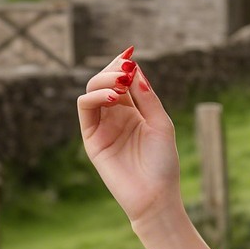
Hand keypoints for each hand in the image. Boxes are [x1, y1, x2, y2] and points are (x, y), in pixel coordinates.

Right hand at [77, 47, 182, 226]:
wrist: (156, 195)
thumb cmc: (164, 162)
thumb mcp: (162, 124)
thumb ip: (148, 98)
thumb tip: (134, 69)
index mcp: (136, 111)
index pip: (124, 81)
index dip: (124, 65)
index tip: (130, 53)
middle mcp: (117, 116)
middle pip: (105, 82)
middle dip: (113, 69)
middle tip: (125, 67)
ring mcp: (103, 126)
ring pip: (92, 91)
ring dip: (104, 80)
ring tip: (121, 81)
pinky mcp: (91, 138)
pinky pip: (86, 110)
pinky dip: (96, 97)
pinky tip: (113, 96)